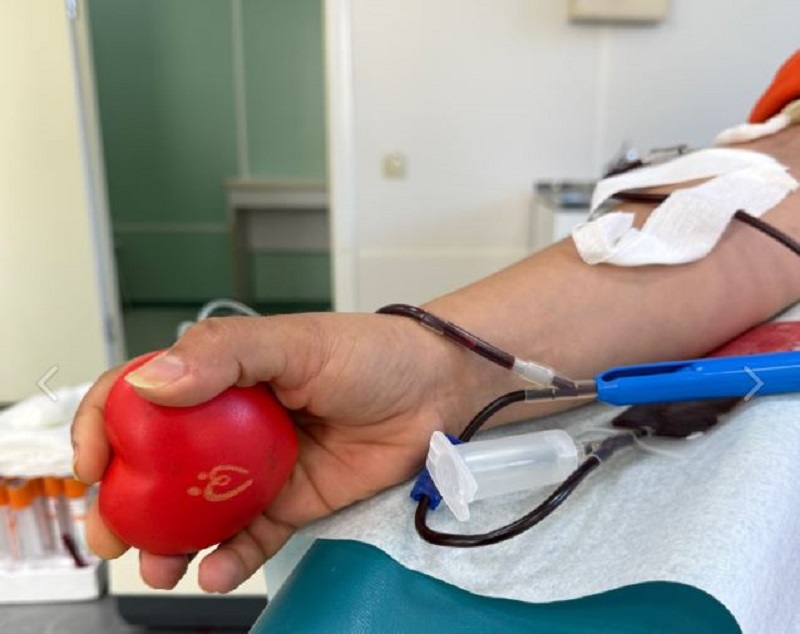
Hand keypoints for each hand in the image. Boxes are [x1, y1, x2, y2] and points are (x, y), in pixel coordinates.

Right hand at [71, 312, 476, 592]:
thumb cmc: (369, 353)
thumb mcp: (294, 342)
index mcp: (220, 378)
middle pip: (158, 467)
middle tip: (109, 534)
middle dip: (124, 504)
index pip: (141, 397)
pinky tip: (215, 572)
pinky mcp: (292, 502)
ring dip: (169, 544)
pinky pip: (251, 537)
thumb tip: (152, 382)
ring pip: (197, 512)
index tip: (91, 461)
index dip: (104, 426)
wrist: (434, 391)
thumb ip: (224, 353)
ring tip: (159, 567)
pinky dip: (229, 559)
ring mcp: (258, 468)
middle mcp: (230, 426)